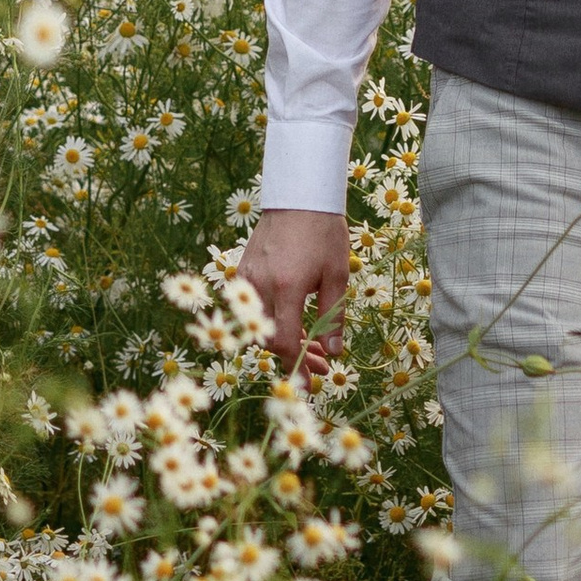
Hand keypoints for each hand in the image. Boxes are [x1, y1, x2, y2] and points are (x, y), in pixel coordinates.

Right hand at [240, 207, 349, 376]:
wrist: (298, 197)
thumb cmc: (324, 233)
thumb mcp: (337, 275)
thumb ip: (334, 316)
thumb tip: (335, 353)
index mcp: (287, 286)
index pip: (285, 341)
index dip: (297, 365)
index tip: (310, 383)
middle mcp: (261, 285)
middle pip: (270, 338)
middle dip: (296, 356)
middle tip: (323, 364)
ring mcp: (248, 278)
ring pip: (260, 326)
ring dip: (285, 340)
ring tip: (314, 345)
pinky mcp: (243, 272)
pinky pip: (254, 308)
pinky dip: (272, 321)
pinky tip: (295, 322)